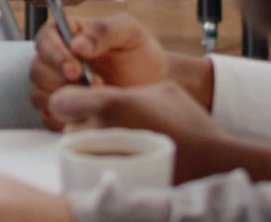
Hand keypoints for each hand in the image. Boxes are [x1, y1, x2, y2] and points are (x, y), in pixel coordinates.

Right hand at [30, 14, 168, 127]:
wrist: (154, 84)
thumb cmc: (140, 53)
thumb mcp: (128, 32)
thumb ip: (103, 30)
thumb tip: (76, 44)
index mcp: (65, 33)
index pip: (44, 40)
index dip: (55, 55)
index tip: (75, 69)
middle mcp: (55, 59)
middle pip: (37, 70)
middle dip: (61, 82)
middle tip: (93, 87)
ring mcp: (55, 86)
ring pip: (39, 95)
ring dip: (64, 101)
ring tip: (96, 100)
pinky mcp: (61, 110)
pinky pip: (48, 118)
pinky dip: (65, 119)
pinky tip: (88, 115)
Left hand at [48, 81, 270, 182]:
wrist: (210, 162)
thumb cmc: (188, 124)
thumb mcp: (161, 90)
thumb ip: (129, 90)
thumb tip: (114, 93)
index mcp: (108, 105)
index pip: (60, 101)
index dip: (69, 100)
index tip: (81, 102)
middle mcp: (98, 133)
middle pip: (68, 128)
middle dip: (82, 125)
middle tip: (106, 125)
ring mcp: (103, 160)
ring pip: (79, 151)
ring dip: (90, 145)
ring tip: (119, 144)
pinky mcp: (112, 181)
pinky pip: (91, 169)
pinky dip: (100, 163)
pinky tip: (123, 160)